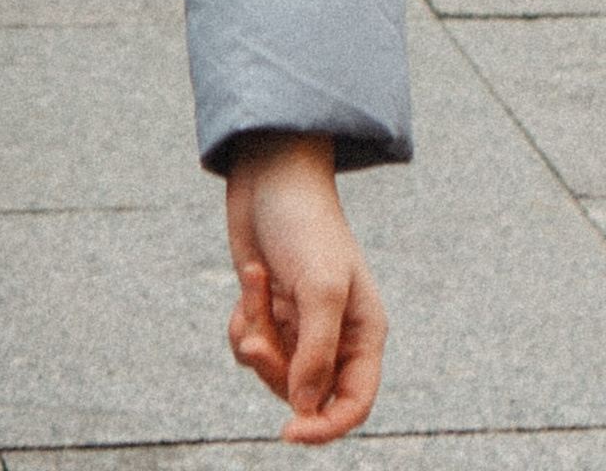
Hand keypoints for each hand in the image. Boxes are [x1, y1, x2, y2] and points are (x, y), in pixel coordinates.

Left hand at [224, 136, 384, 444]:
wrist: (270, 172)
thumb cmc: (306, 223)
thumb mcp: (319, 287)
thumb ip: (316, 353)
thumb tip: (304, 409)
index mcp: (364, 332)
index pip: (354, 403)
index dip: (326, 427)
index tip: (289, 432)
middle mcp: (336, 335)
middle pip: (303, 392)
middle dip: (273, 366)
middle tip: (254, 334)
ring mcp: (300, 324)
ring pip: (271, 370)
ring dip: (255, 333)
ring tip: (255, 283)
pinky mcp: (269, 311)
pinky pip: (249, 345)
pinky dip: (241, 320)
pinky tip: (251, 278)